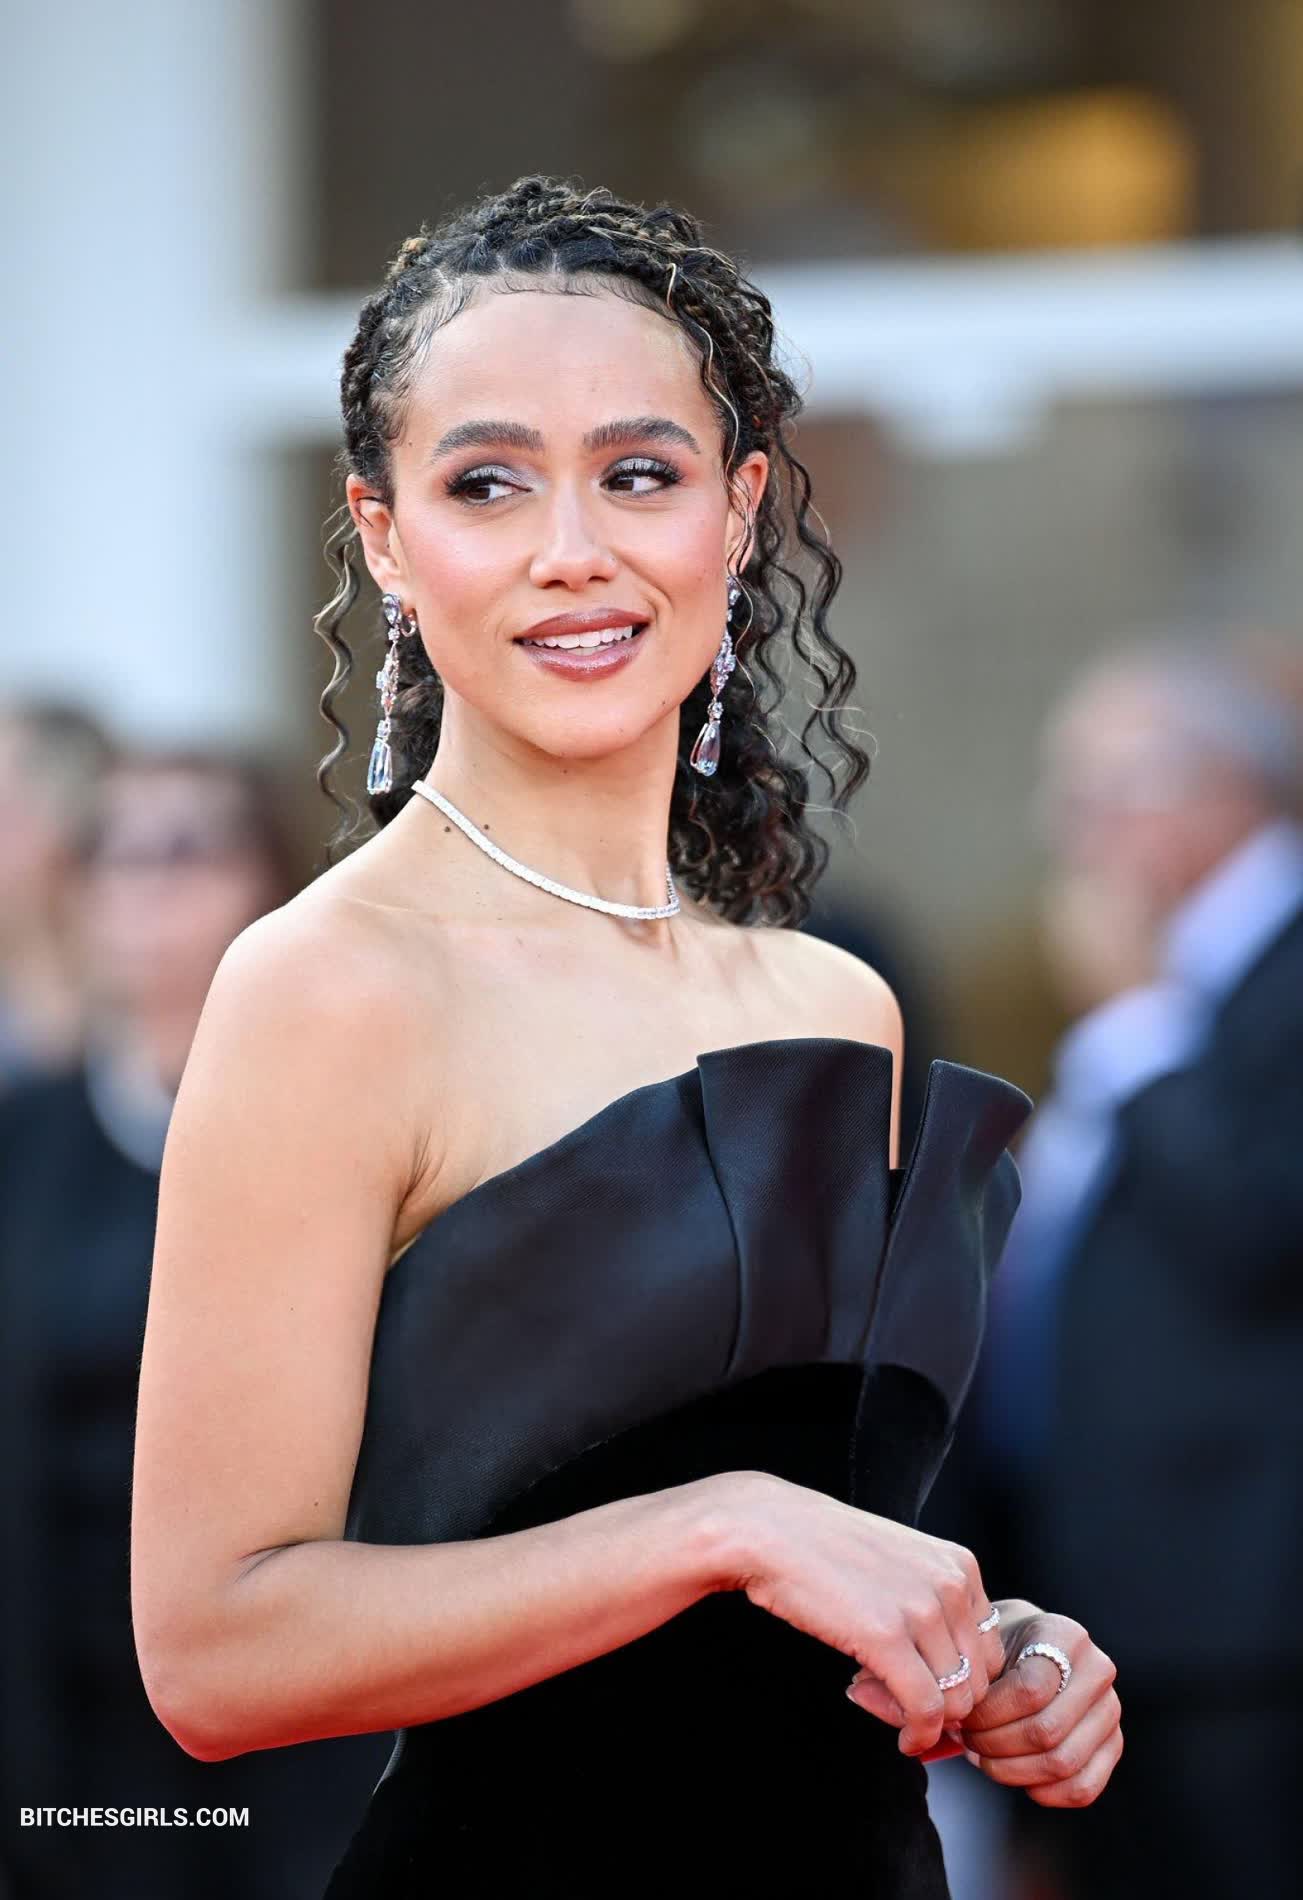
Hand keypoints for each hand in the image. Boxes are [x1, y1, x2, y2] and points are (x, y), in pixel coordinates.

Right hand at [714, 1473, 1005, 1755]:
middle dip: (945, 1705)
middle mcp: (952, 1585)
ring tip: (883, 1702)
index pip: (993, 1651)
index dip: (960, 1681)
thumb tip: (952, 1682)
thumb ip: (934, 1610)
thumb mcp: (902, 1566)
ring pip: (957, 1701)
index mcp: (961, 1566)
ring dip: (923, 1719)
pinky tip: (903, 1739)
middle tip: (898, 1700)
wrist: (771, 1531)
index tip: (921, 1685)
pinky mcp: (886, 1637)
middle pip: (980, 1681)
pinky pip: (926, 1709)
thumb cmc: (828, 1551)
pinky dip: (919, 1735)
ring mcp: (922, 1610)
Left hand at [958, 1605, 1121, 1806]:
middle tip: (968, 1740)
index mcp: (1067, 1636)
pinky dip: (1043, 1792)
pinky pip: (1083, 1787)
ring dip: (1012, 1770)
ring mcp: (1111, 1710)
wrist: (1030, 1648)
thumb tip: (951, 1722)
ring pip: (1062, 1763)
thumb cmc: (1000, 1645)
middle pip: (1046, 1731)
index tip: (962, 1715)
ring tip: (984, 1758)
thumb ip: (975, 1672)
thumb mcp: (987, 1640)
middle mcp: (1099, 1671)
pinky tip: (1015, 1775)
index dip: (989, 1714)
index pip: (1030, 1691)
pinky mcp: (1113, 1745)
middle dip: (995, 1745)